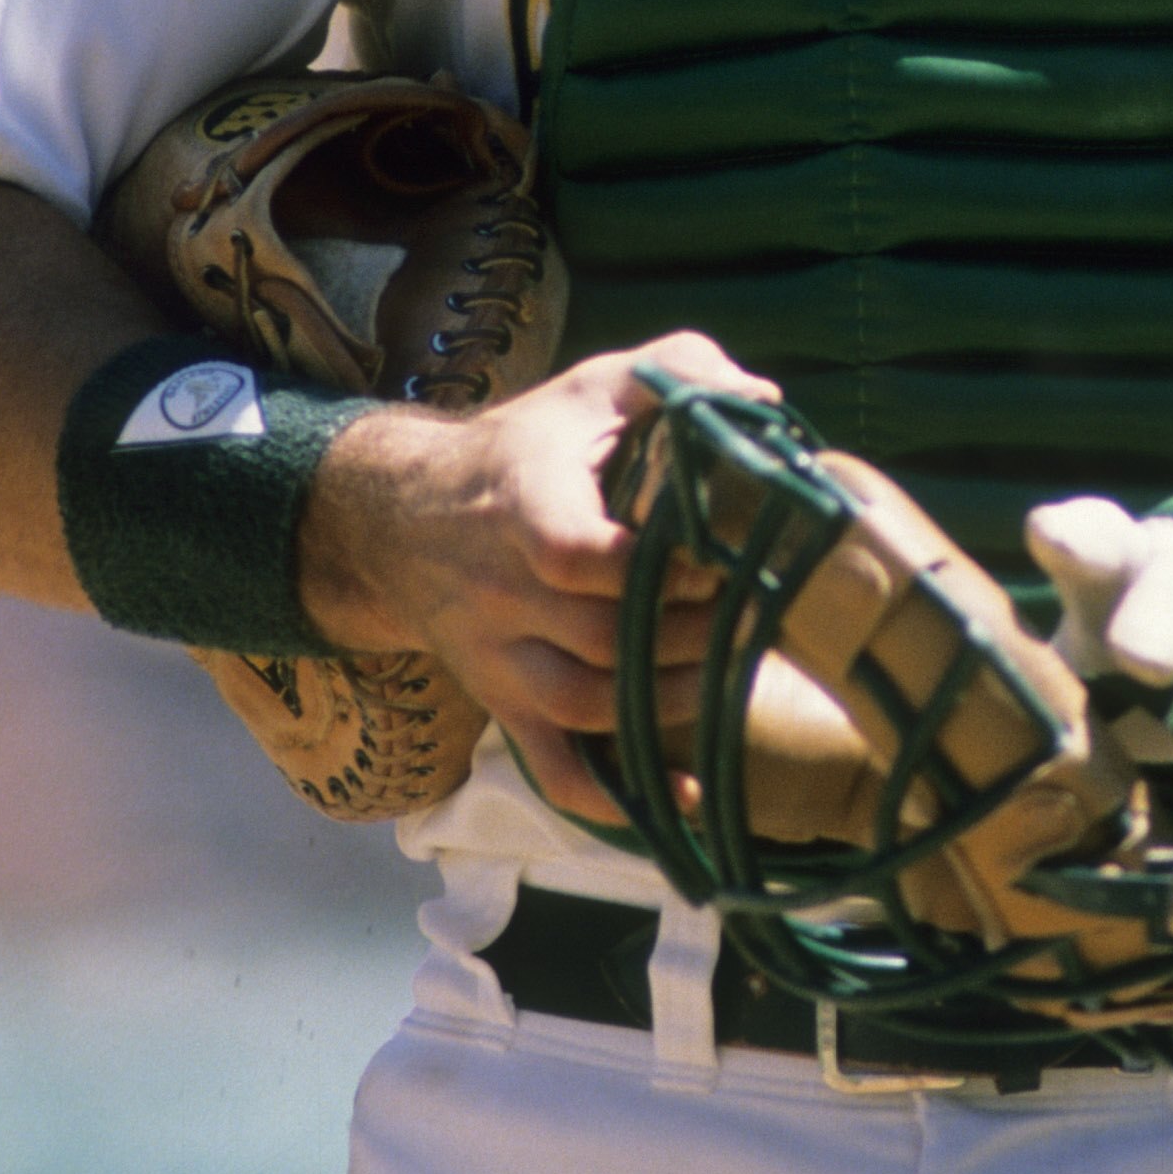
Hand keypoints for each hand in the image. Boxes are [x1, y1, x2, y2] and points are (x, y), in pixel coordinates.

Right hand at [298, 331, 768, 821]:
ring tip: (733, 680)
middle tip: (758, 619)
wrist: (409, 515)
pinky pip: (550, 763)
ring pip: (585, 702)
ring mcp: (498, 655)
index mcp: (523, 503)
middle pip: (602, 636)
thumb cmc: (529, 446)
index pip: (576, 553)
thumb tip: (763, 401)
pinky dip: (611, 795)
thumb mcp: (594, 388)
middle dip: (689, 636)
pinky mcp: (502, 701)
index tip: (718, 556)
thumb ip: (678, 374)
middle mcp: (501, 588)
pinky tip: (682, 800)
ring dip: (667, 702)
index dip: (652, 568)